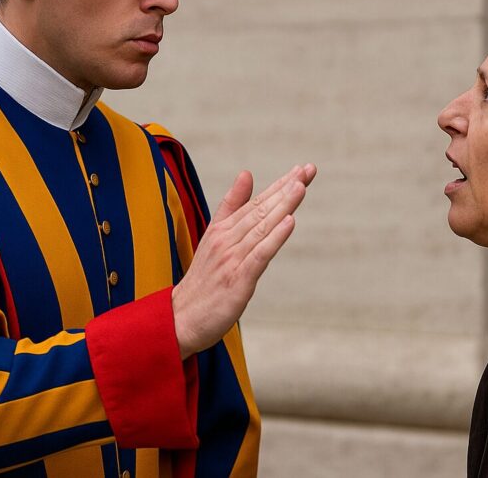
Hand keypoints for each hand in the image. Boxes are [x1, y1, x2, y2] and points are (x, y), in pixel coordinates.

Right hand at [171, 163, 316, 357]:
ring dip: (282, 206)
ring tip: (300, 187)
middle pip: (261, 210)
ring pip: (262, 227)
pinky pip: (259, 255)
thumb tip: (247, 173)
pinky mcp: (237, 279)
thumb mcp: (214, 237)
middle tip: (307, 170)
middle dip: (286, 189)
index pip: (255, 202)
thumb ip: (231, 205)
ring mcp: (232, 259)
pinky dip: (274, 237)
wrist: (180, 318)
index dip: (279, 185)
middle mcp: (226, 240)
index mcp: (221, 229)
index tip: (300, 169)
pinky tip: (289, 222)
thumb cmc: (203, 280)